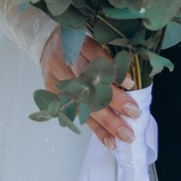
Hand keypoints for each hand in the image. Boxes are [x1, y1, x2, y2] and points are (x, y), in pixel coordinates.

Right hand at [41, 28, 142, 148]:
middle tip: (133, 113)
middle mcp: (63, 60)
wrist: (46, 44)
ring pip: (82, 103)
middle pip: (88, 83)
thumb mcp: (93, 40)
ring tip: (124, 134)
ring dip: (106, 121)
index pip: (94, 56)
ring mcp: (56, 80)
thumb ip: (109, 58)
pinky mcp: (54, 96)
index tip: (131, 84)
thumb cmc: (79, 45)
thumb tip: (135, 84)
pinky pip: (78, 116)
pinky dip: (95, 129)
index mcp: (76, 42)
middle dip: (112, 100)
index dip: (111, 70)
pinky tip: (109, 140)